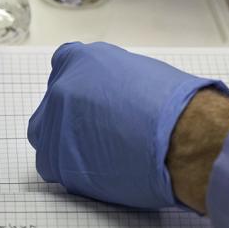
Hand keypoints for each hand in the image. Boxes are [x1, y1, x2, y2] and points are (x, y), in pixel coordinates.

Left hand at [27, 42, 228, 208]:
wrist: (182, 136)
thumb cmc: (174, 105)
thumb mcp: (142, 72)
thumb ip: (115, 80)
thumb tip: (116, 96)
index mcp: (83, 59)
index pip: (65, 64)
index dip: (80, 85)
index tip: (92, 99)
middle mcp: (63, 86)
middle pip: (54, 102)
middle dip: (72, 115)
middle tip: (100, 131)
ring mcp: (55, 122)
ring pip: (47, 133)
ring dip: (67, 142)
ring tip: (101, 152)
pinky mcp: (56, 158)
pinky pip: (53, 164)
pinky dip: (72, 168)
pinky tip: (99, 168)